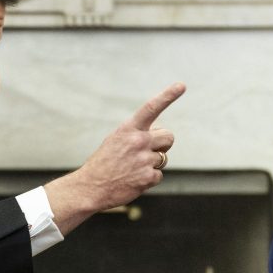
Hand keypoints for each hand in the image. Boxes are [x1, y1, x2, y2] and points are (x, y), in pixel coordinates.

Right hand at [44, 83, 185, 232]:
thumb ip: (137, 133)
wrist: (90, 187)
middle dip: (162, 145)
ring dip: (153, 164)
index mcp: (128, 129)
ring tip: (133, 168)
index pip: (151, 108)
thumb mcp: (116, 140)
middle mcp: (138, 141)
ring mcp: (144, 160)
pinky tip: (133, 180)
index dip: (168, 96)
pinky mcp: (147, 177)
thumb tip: (159, 132)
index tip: (182, 86)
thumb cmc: (104, 162)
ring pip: (163, 158)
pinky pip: (159, 176)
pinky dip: (149, 179)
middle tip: (146, 152)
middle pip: (169, 137)